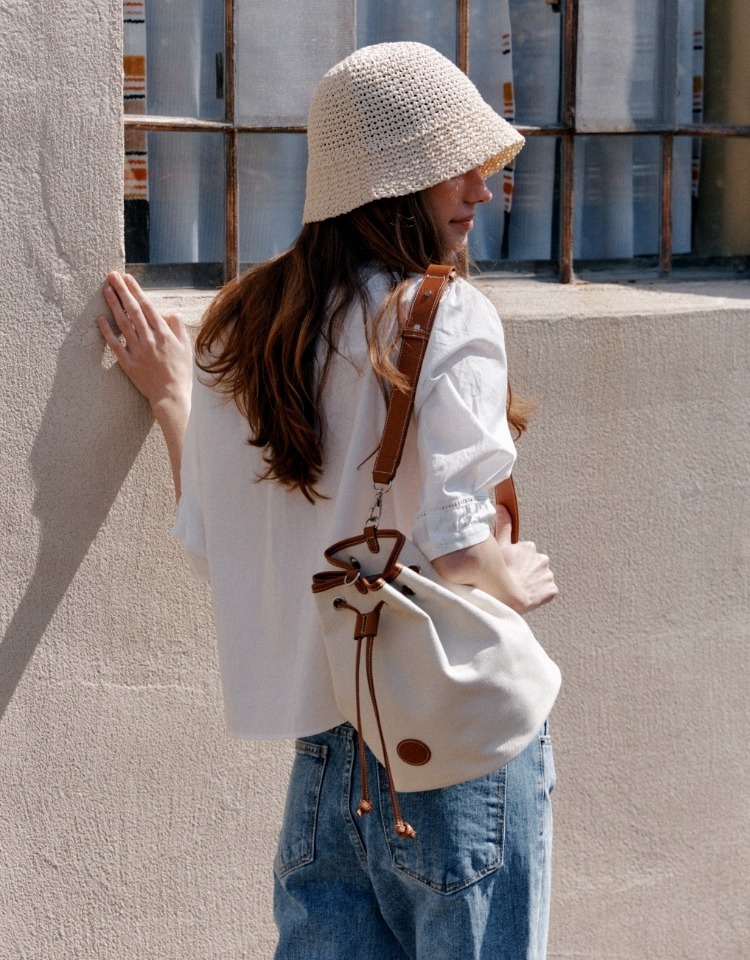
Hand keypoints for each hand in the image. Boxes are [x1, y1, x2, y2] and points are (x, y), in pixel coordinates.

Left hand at [97, 272, 192, 500]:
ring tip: (105, 290)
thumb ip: (177, 327)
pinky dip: (107, 332)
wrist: (172, 397)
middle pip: (133, 310)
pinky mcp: (128, 364)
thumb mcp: (186, 347)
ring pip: (123, 323)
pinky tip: (99, 319)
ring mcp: (138, 352)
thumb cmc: (181, 372)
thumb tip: (165, 313)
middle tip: (111, 276)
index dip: (136, 291)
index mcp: (165, 334)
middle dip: (122, 291)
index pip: (148, 307)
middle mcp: (150, 340)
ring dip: (113, 305)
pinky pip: (115, 345)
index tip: (127, 278)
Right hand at [494, 507, 557, 612]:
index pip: (523, 553)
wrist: (508, 598)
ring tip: (520, 588)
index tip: (508, 568)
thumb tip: (502, 507)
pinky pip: (546, 591)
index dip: (515, 561)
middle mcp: (542, 559)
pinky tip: (528, 594)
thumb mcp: (498, 546)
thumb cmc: (500, 572)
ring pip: (540, 577)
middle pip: (533, 565)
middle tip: (513, 578)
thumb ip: (503, 526)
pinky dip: (539, 593)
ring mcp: (548, 575)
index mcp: (530, 547)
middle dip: (526, 570)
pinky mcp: (551, 590)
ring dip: (533, 582)